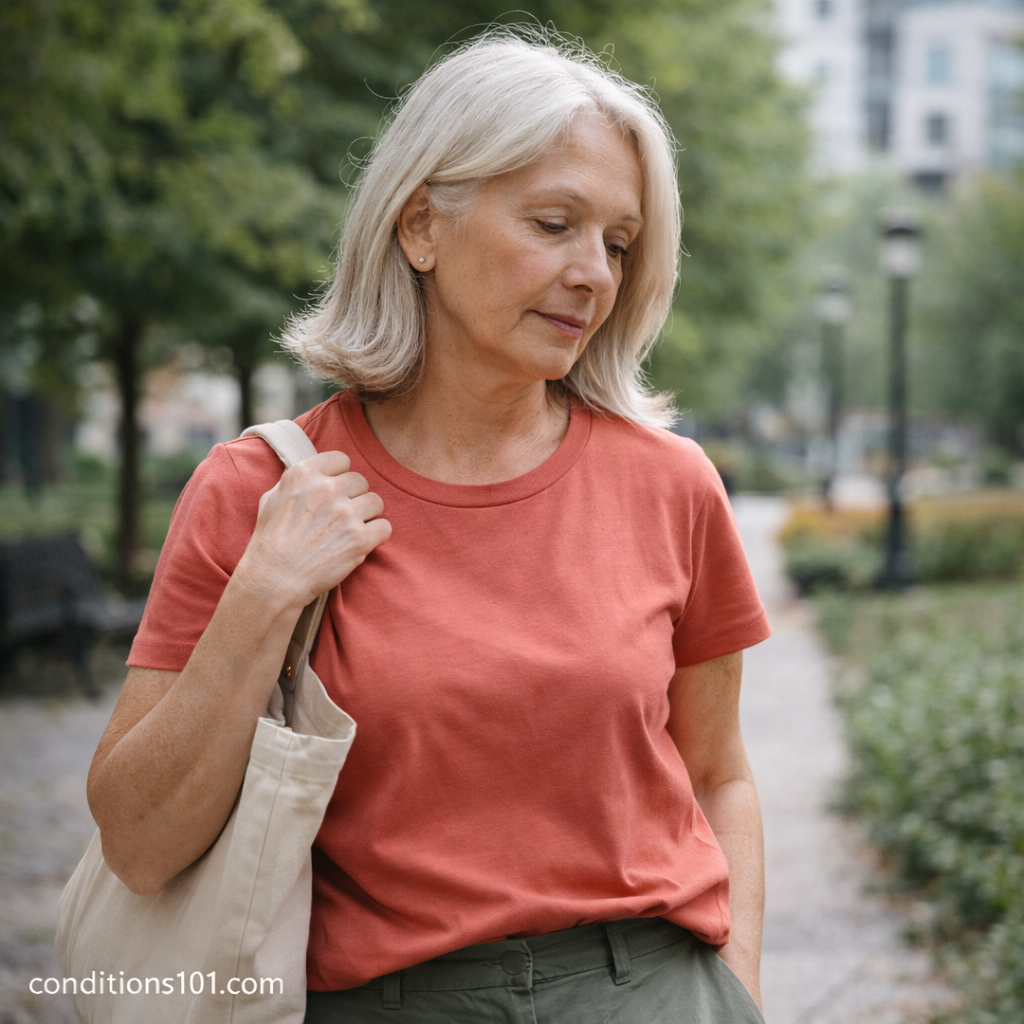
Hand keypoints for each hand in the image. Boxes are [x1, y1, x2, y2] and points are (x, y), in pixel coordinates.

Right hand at [234, 451, 390, 611]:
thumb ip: (297, 481)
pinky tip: (361, 542)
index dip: (339, 476)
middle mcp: (327, 489)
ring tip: (351, 529)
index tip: (335, 491)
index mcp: (305, 474)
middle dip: (354, 497)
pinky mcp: (360, 539)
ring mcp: (346, 513)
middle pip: (360, 481)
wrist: (273, 578)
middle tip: (341, 516)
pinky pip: (385, 527)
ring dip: (367, 515)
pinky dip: (376, 535)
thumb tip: (314, 473)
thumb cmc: (270, 541)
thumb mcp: (272, 498)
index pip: (341, 460)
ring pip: (376, 502)